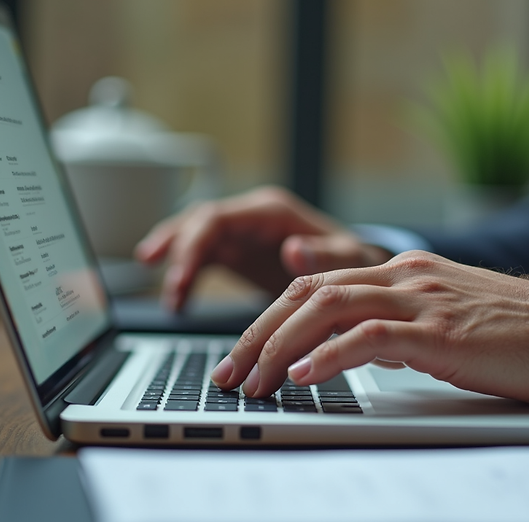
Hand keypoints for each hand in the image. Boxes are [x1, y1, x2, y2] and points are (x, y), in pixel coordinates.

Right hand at [134, 186, 390, 310]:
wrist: (358, 272)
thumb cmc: (354, 261)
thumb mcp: (349, 258)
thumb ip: (324, 254)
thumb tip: (294, 250)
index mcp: (271, 212)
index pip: (217, 218)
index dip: (193, 244)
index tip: (182, 276)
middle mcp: (251, 216)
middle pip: (199, 223)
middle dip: (180, 254)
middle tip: (173, 292)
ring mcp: (242, 232)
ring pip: (193, 235)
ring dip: (174, 260)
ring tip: (169, 300)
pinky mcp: (238, 251)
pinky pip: (202, 256)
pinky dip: (186, 275)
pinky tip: (177, 303)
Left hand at [210, 250, 528, 406]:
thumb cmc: (518, 335)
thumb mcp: (446, 322)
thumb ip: (401, 326)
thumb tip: (360, 349)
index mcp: (403, 273)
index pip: (317, 285)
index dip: (271, 319)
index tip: (244, 354)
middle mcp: (405, 277)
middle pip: (307, 292)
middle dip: (257, 333)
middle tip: (229, 372)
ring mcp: (421, 300)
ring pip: (326, 308)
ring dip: (279, 346)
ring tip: (251, 381)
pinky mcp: (440, 333)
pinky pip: (369, 337)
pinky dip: (327, 355)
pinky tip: (302, 376)